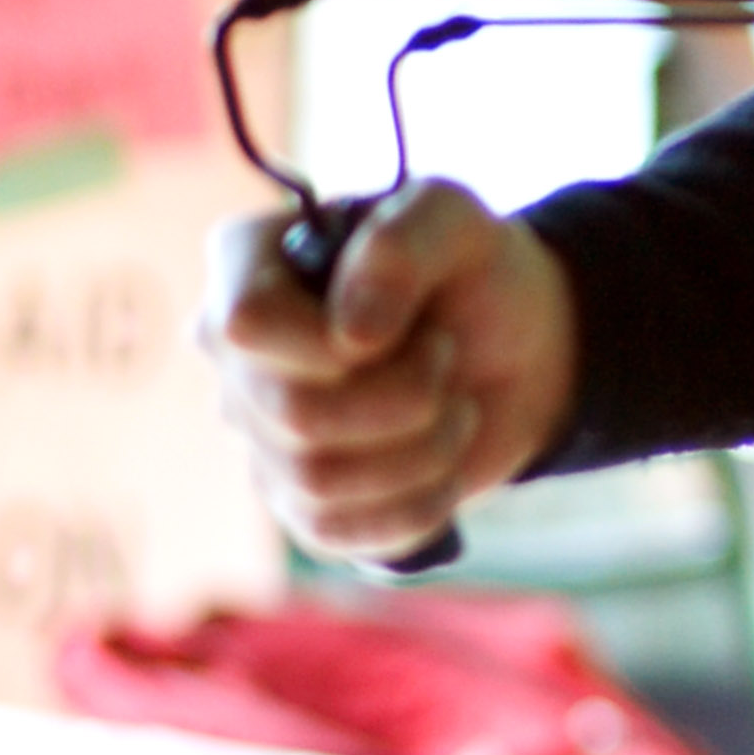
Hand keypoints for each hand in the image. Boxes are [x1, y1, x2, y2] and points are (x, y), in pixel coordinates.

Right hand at [201, 179, 576, 562]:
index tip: (405, 329)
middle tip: (447, 358)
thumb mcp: (457, 221)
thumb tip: (351, 333)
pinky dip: (419, 504)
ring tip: (455, 407)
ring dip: (422, 450)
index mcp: (244, 268)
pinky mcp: (301, 503)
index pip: (244, 324)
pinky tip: (444, 465)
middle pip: (291, 412)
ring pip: (317, 480)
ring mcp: (260, 436)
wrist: (519, 349)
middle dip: (406, 396)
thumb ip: (402, 243)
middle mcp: (234, 357)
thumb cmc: (473, 271)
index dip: (335, 344)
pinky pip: (337, 533)